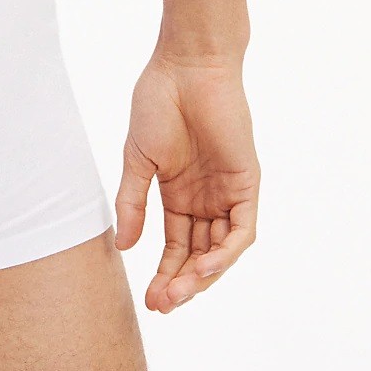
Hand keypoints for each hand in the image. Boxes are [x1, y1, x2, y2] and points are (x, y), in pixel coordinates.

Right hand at [115, 51, 258, 312]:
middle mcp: (206, 199)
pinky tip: (204, 267)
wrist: (186, 67)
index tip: (148, 298)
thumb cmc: (158, 103)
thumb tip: (124, 247)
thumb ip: (132, 202)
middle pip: (198, 255)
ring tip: (178, 292)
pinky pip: (241, 230)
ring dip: (202, 275)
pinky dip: (225, 253)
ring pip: (220, 250)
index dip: (164, 273)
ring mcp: (227, 193)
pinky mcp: (247, 185)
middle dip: (181, 283)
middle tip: (161, 304)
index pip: (176, 246)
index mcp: (179, 193)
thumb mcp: (138, 159)